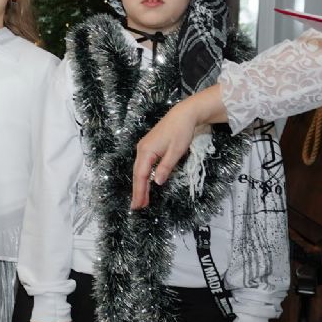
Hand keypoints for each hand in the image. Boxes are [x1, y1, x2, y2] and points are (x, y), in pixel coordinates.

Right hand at [131, 89, 219, 208]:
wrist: (184, 114)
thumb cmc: (181, 131)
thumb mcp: (176, 151)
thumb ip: (166, 167)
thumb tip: (156, 182)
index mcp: (146, 151)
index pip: (140, 176)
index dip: (139, 192)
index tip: (137, 205)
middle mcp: (142, 149)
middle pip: (138, 174)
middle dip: (138, 191)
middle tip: (138, 207)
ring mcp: (145, 147)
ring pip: (140, 170)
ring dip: (141, 184)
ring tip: (143, 199)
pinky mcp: (150, 147)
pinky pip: (144, 165)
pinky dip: (144, 176)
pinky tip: (147, 182)